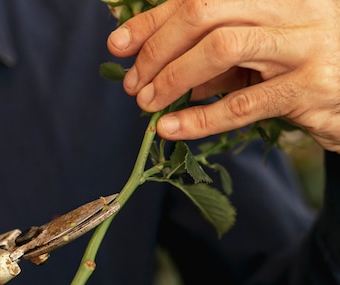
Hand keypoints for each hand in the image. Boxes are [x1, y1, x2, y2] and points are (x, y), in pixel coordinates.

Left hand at [107, 0, 339, 151]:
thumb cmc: (300, 71)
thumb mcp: (255, 54)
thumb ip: (212, 55)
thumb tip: (155, 69)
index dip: (153, 19)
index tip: (119, 44)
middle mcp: (294, 3)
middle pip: (205, 11)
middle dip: (158, 48)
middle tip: (134, 83)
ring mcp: (305, 42)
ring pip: (222, 48)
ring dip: (173, 78)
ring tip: (147, 104)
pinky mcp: (310, 87)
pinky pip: (243, 103)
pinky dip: (199, 118)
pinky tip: (169, 129)